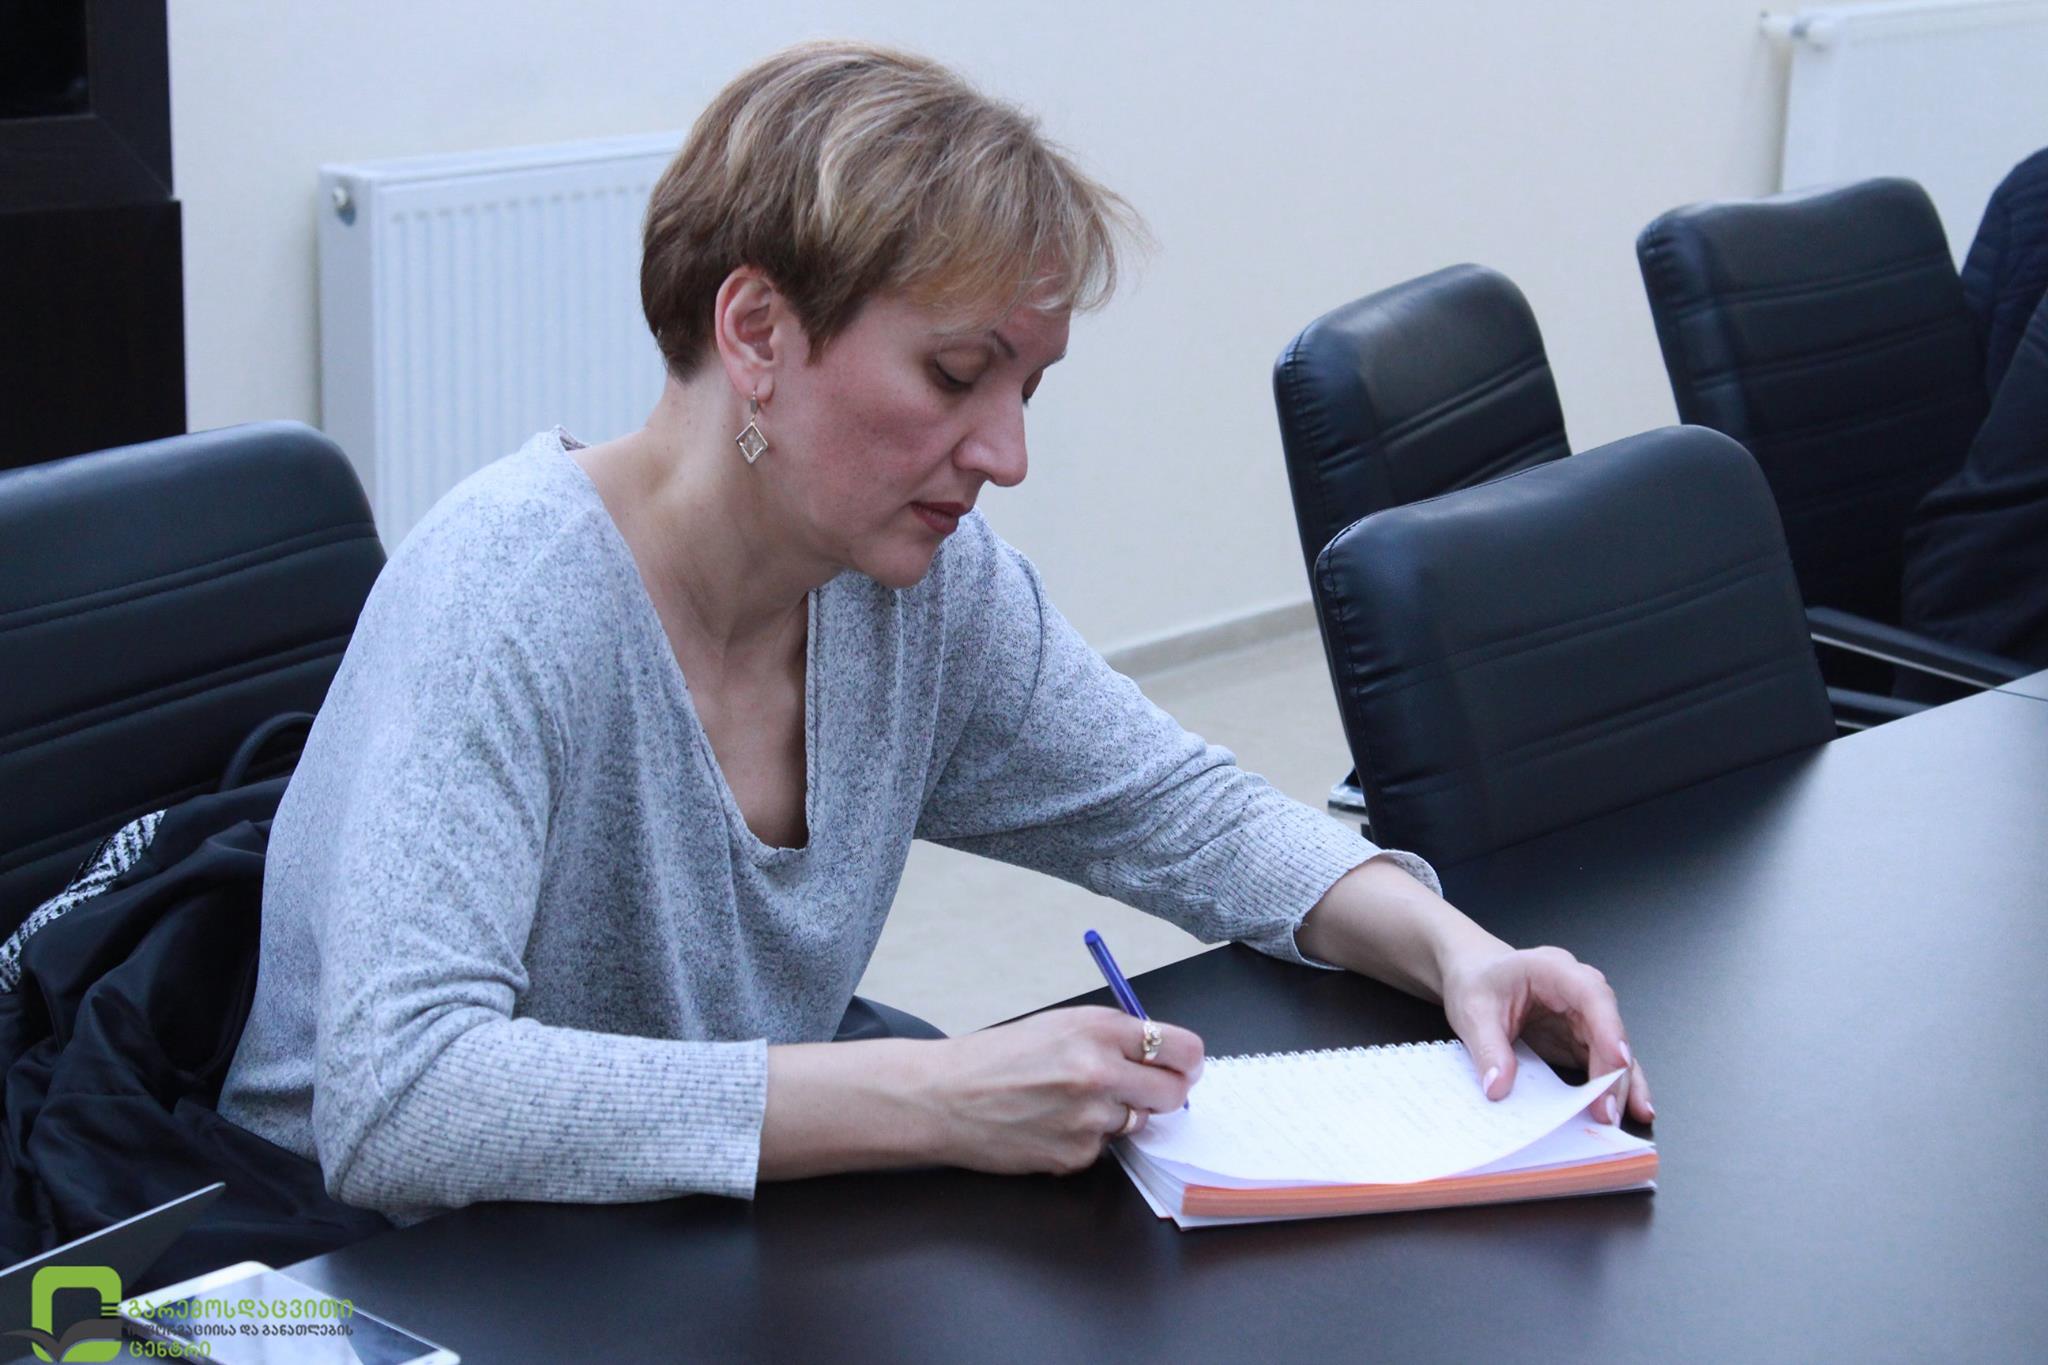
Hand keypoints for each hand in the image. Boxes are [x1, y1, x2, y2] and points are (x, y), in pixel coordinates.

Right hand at [924, 1007, 1202, 1174]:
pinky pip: (1102, 1149)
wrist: (945, 1097)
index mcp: (1099, 1030)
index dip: (1187, 1061)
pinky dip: (1085, 1140)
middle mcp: (1100, 1072)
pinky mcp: (1076, 1155)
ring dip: (1118, 1115)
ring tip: (1072, 1103)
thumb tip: (1161, 1056)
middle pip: (1174, 1093)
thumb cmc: (996, 1057)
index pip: (1181, 1048)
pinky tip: (1050, 1126)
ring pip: (1137, 1122)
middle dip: (1166, 1093)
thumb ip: (1112, 1037)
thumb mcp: (1059, 1025)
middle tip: (1146, 1091)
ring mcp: (1090, 1118)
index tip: (1185, 1067)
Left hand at [1438, 945, 1654, 1125]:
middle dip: (1612, 1073)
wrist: (1476, 976)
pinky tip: (1631, 1111)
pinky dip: (1614, 1087)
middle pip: (1609, 1031)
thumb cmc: (1478, 982)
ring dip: (1618, 1086)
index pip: (1592, 996)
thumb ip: (1488, 1049)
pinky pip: (1605, 1064)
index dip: (1609, 1028)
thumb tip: (1498, 1089)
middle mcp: (1580, 992)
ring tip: (1614, 1120)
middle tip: (1606, 1113)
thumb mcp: (1473, 1012)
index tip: (1618, 1062)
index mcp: (1555, 970)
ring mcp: (1585, 1018)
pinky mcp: (1582, 1040)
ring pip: (1614, 1052)